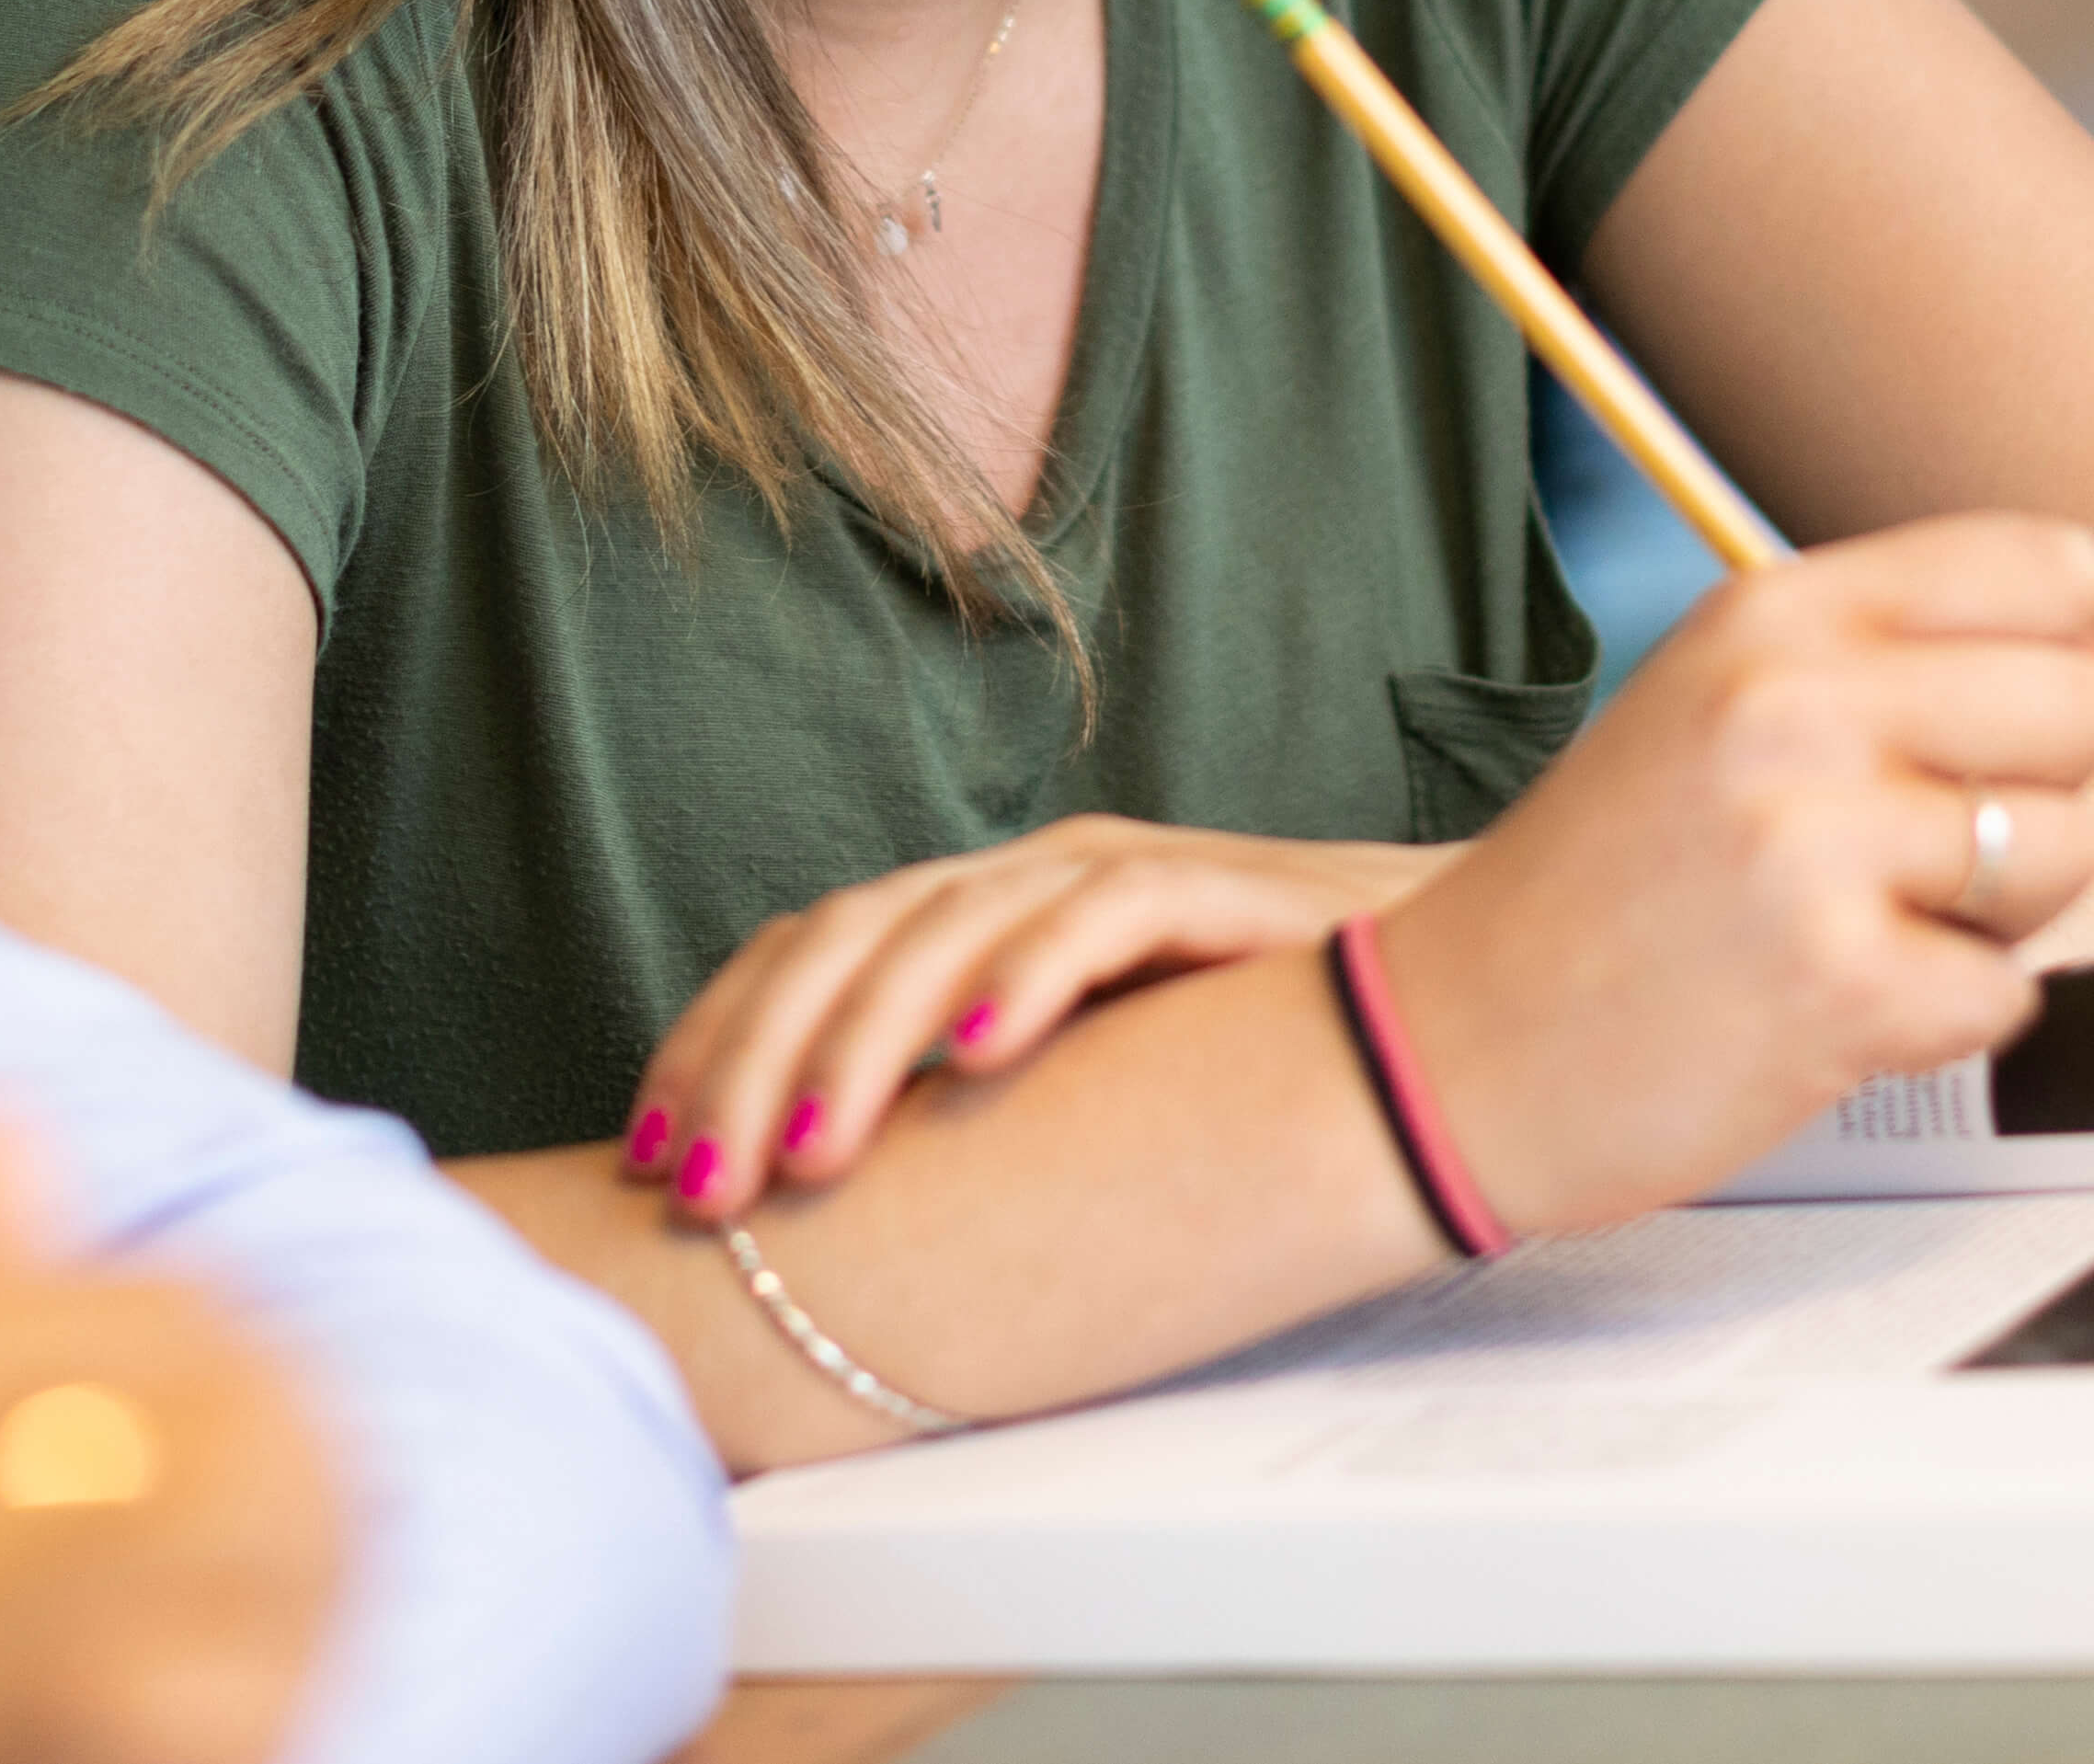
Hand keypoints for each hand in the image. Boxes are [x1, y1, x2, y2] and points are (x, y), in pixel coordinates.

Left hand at [637, 818, 1449, 1220]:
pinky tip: (976, 1058)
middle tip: (706, 1191)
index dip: (705, 1047)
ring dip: (858, 1042)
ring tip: (806, 1150)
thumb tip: (806, 1217)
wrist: (1445, 1008)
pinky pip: (1097, 916)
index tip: (648, 1165)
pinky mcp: (1210, 892)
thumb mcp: (1063, 1096)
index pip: (794, 954)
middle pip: (839, 940)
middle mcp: (1019, 879)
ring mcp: (1109, 875)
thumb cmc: (1243, 1065)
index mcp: (968, 917)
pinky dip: (1027, 976)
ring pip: (940, 927)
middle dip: (748, 1063)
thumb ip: (957, 1118)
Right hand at [1371, 512, 2093, 1238]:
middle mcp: (1793, 706)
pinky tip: (1833, 1004)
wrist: (1454, 1043)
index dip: (2051, 655)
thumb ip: (1919, 666)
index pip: (2045, 567)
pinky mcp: (1841, 986)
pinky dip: (1939, 1017)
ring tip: (1862, 924)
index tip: (1984, 718)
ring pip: (2066, 854)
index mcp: (1770, 613)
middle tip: (1911, 846)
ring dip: (1992, 915)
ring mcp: (1816, 846)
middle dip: (2033, 790)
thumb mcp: (1724, 704)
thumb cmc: (1605, 881)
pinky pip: (2008, 993)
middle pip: (2085, 705)